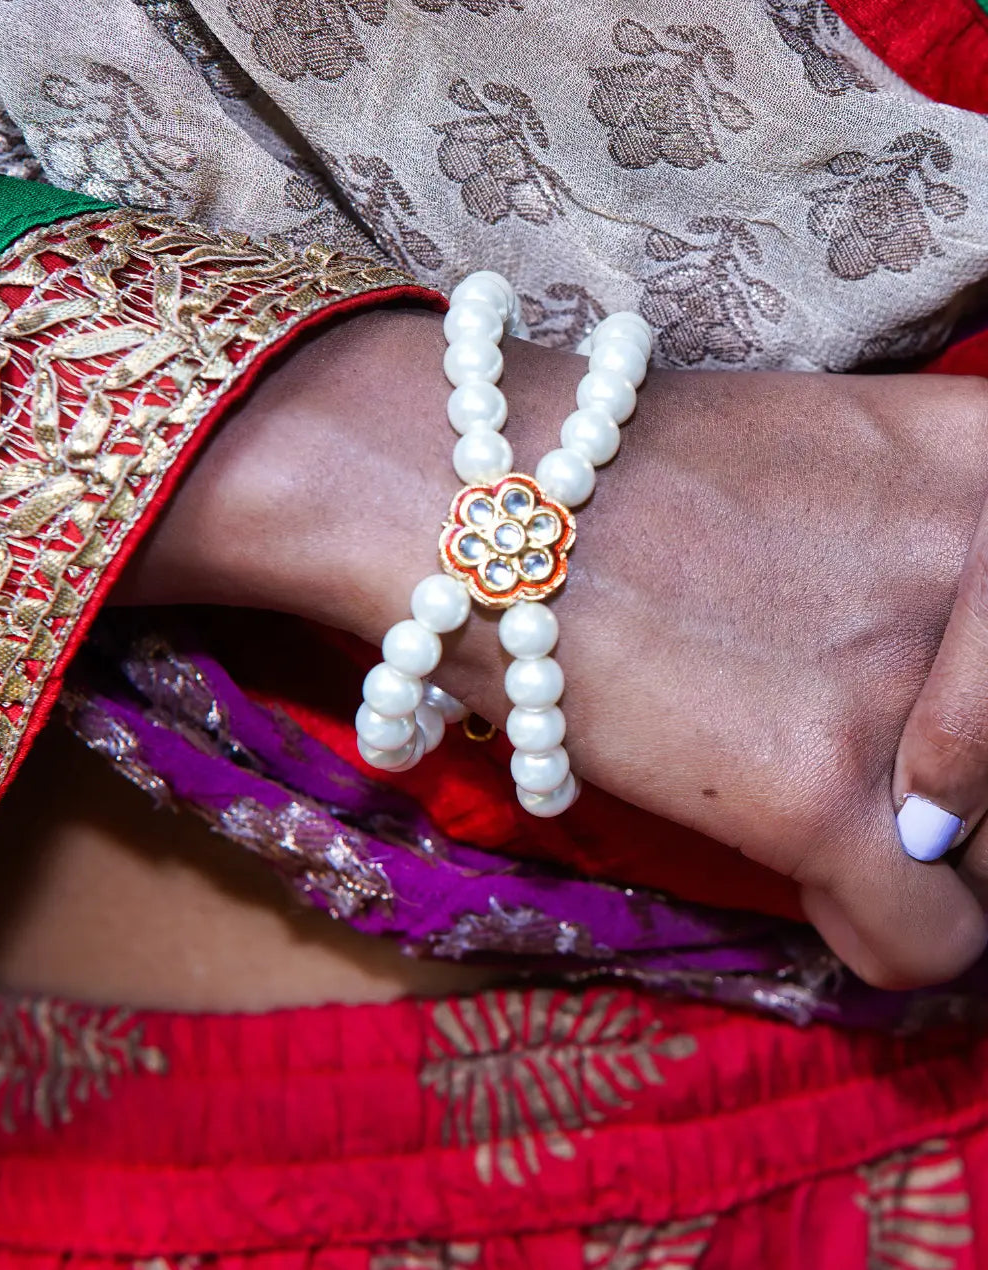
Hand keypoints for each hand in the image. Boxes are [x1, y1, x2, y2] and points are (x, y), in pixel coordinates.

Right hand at [120, 307, 987, 988]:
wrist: (471, 499)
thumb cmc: (634, 477)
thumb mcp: (839, 462)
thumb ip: (944, 561)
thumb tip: (971, 733)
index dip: (986, 712)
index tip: (933, 739)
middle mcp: (986, 565)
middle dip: (957, 790)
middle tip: (867, 759)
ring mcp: (911, 689)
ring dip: (913, 853)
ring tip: (802, 785)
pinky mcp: (820, 795)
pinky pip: (931, 945)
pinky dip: (879, 933)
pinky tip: (806, 862)